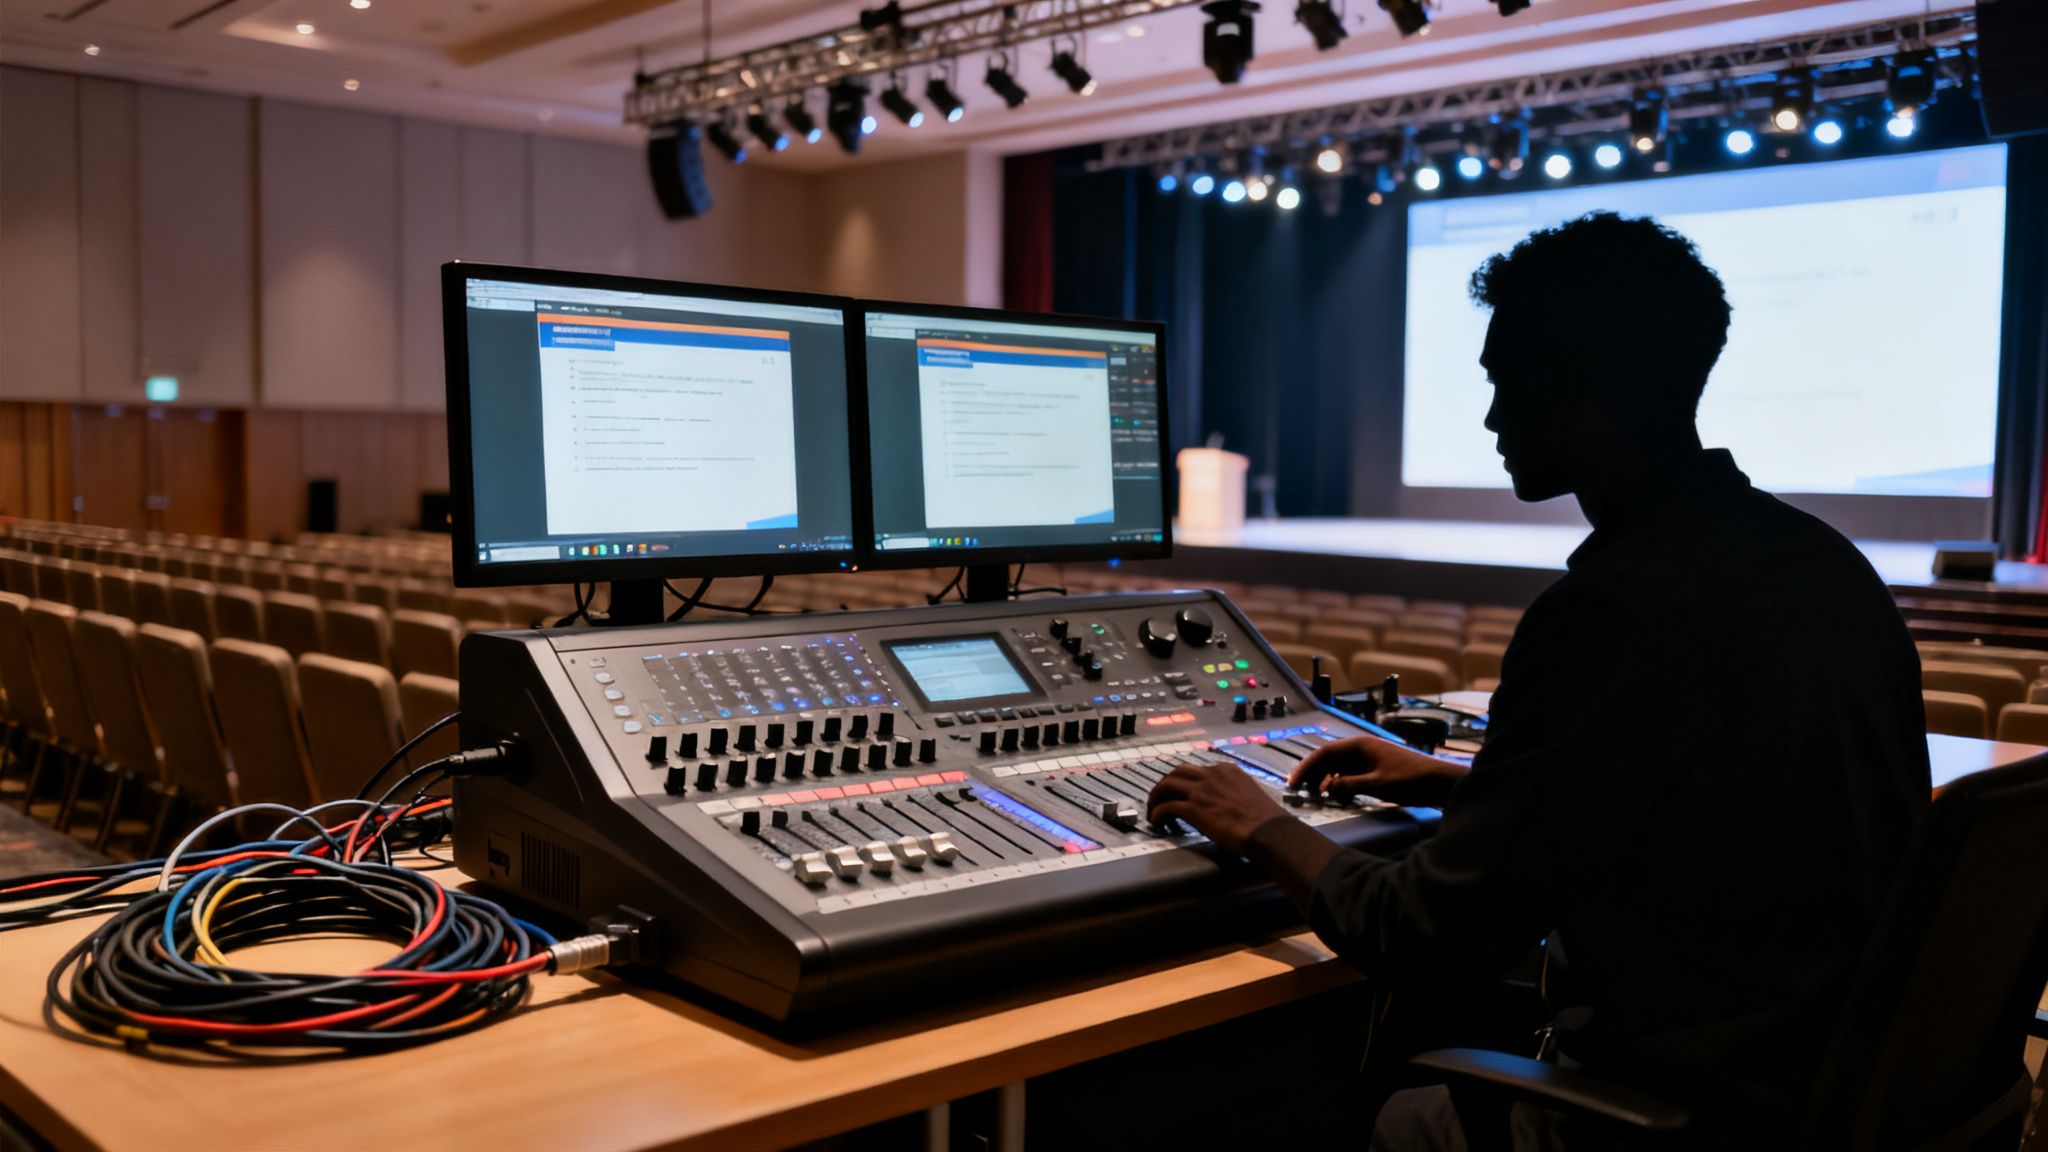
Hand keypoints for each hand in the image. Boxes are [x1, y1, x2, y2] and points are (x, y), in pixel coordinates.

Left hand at [1146, 759, 1288, 855]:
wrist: (1269, 831)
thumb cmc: (1265, 820)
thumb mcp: (1249, 794)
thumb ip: (1233, 792)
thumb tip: (1223, 804)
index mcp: (1226, 770)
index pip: (1196, 770)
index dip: (1185, 783)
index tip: (1181, 793)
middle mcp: (1212, 775)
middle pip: (1176, 773)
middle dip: (1165, 786)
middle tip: (1160, 800)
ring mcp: (1201, 790)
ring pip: (1166, 785)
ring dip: (1156, 798)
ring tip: (1153, 811)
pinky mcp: (1194, 808)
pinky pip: (1166, 807)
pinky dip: (1157, 814)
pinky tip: (1157, 823)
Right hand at [1289, 737, 1466, 803]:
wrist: (1440, 782)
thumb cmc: (1409, 779)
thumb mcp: (1376, 784)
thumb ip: (1348, 785)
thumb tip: (1326, 788)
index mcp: (1360, 746)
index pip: (1324, 753)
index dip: (1306, 767)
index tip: (1293, 783)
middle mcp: (1362, 749)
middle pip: (1329, 759)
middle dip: (1313, 775)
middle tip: (1300, 792)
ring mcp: (1370, 760)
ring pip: (1339, 769)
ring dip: (1327, 781)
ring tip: (1318, 797)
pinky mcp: (1377, 771)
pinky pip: (1351, 776)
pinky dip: (1342, 786)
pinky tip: (1340, 798)